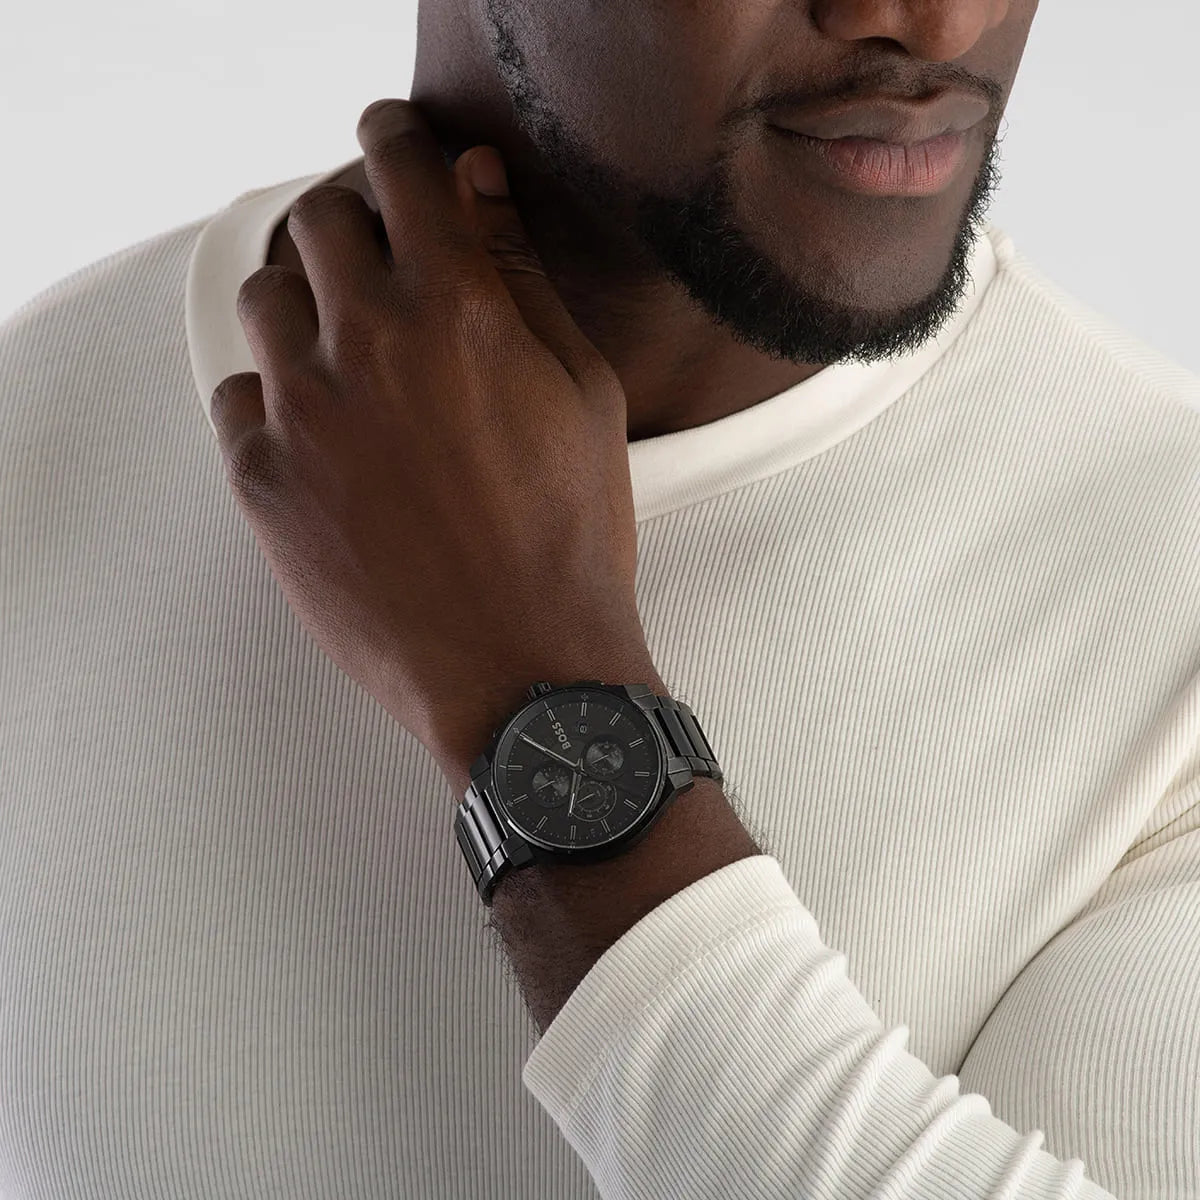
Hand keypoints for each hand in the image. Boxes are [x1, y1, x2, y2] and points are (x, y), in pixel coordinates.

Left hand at [210, 98, 657, 784]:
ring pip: (265, 298)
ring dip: (307, 305)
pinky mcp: (262, 480)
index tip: (397, 149)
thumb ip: (522, 277)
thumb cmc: (570, 537)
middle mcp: (364, 342)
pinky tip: (328, 436)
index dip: (397, 141)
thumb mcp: (584, 393)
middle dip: (351, 223)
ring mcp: (301, 412)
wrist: (523, 667)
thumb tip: (478, 191)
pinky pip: (238, 397)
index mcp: (455, 307)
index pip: (397, 163)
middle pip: (314, 217)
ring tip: (352, 357)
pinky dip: (276, 398)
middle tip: (381, 264)